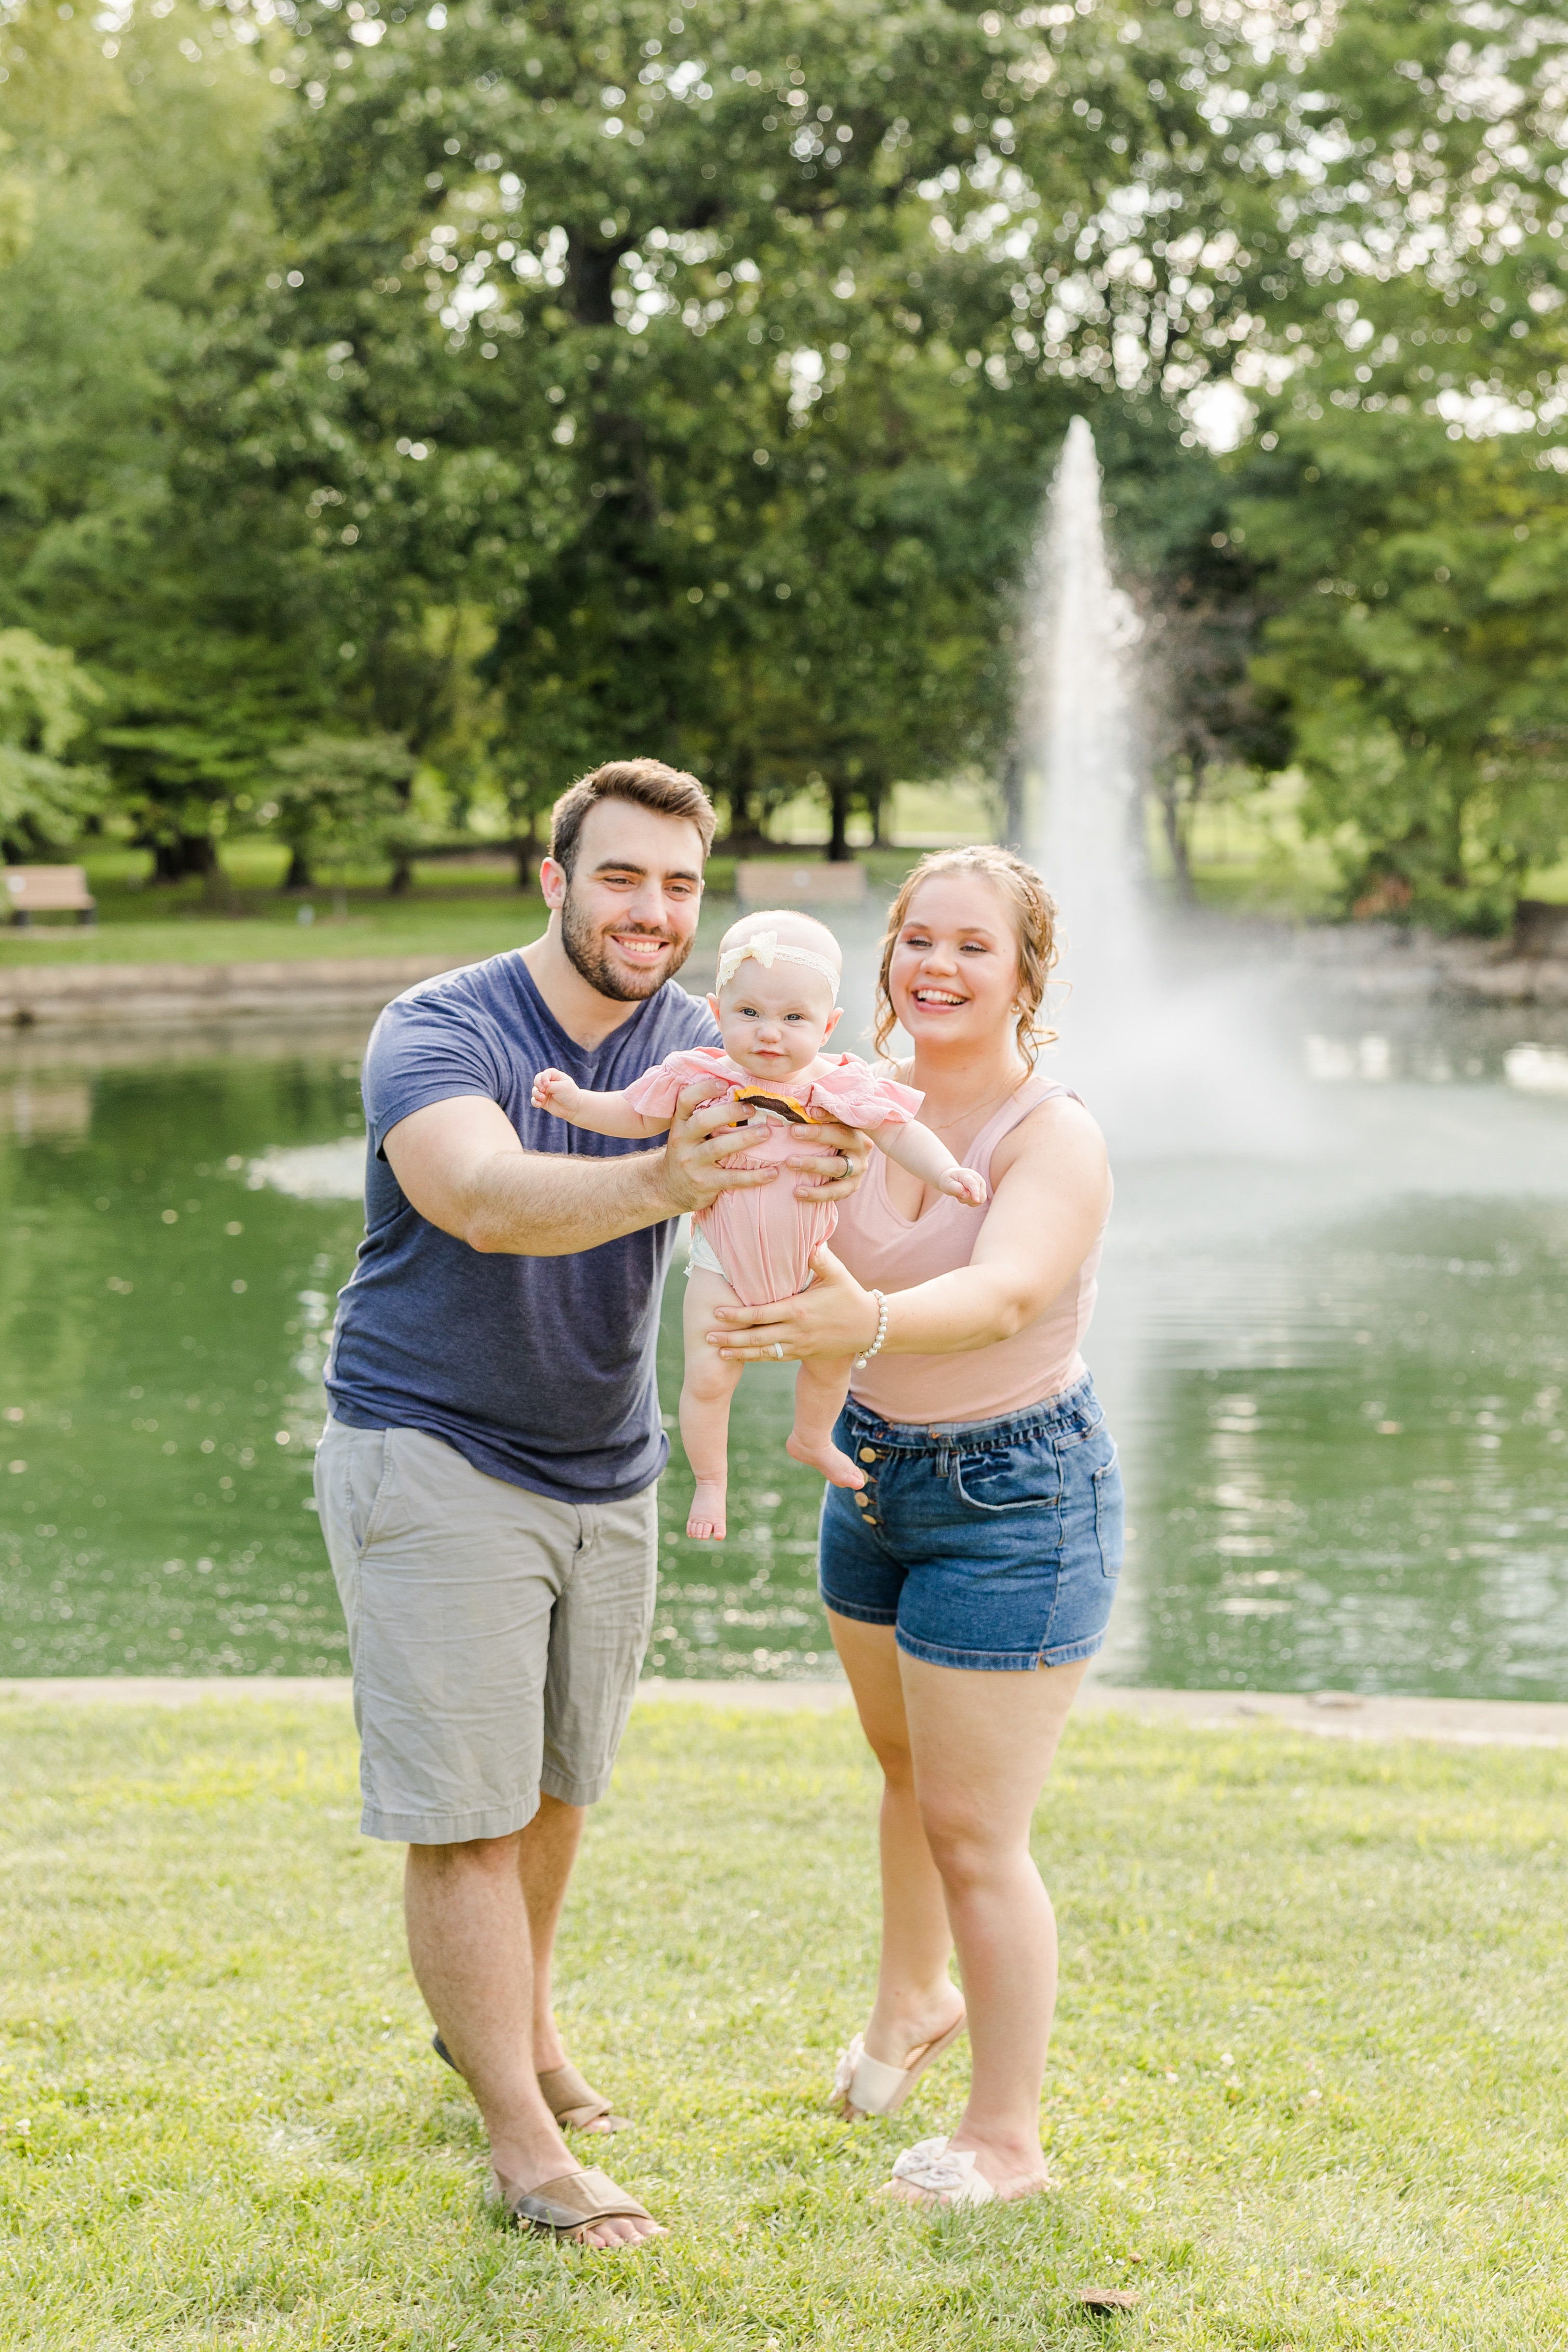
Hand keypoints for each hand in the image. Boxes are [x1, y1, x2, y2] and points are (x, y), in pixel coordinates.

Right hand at [531, 1068, 577, 1115]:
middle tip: (543, 1090)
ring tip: (542, 1098)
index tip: (547, 1084)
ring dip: (536, 1094)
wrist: (573, 1108)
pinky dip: (535, 1102)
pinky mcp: (542, 1101)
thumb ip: (550, 1085)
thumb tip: (539, 1088)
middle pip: (537, 1080)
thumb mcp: (561, 1087)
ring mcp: (545, 1092)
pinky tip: (539, 1104)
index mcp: (555, 1076)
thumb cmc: (569, 1095)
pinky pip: (534, 1100)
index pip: (545, 1073)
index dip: (544, 1078)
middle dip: (538, 1084)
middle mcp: (548, 1082)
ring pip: (535, 1090)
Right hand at [661, 1083, 778, 1216]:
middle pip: (703, 1121)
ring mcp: (693, 1163)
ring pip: (718, 1148)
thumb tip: (738, 1089)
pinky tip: (772, 1173)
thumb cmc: (689, 1152)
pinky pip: (731, 1178)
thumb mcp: (688, 1132)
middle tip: (753, 1108)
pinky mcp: (705, 1183)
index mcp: (680, 1123)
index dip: (703, 1089)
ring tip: (767, 1133)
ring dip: (745, 1139)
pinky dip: (753, 1176)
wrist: (669, 1188)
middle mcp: (683, 1141)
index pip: (685, 1100)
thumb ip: (706, 1114)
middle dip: (729, 1112)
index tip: (725, 1084)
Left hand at [706, 1247, 880, 1362]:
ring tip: (717, 1352)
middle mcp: (796, 1331)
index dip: (738, 1314)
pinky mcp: (802, 1354)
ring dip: (739, 1353)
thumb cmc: (850, 1296)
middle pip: (756, 1337)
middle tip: (706, 1335)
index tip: (718, 1312)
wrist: (868, 1328)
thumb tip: (811, 1242)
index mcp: (799, 1310)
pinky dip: (756, 1358)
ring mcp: (799, 1345)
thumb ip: (821, 1258)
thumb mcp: (838, 1275)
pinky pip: (775, 1358)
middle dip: (730, 1338)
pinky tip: (741, 1357)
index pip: (762, 1313)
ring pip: (763, 1352)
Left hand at [784, 1119, 871, 1201]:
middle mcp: (861, 1153)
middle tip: (789, 1159)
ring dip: (814, 1170)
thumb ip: (824, 1116)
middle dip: (814, 1158)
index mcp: (857, 1133)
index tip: (794, 1130)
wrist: (847, 1153)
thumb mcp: (832, 1123)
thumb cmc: (832, 1134)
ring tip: (791, 1169)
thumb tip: (811, 1110)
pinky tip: (798, 1193)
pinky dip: (816, 1194)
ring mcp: (858, 1172)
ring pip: (837, 1172)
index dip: (817, 1131)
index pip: (838, 1130)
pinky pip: (835, 1193)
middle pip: (839, 1155)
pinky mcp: (851, 1187)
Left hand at [937, 1164, 987, 1207]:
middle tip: (957, 1194)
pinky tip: (966, 1196)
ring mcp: (982, 1184)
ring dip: (968, 1201)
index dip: (975, 1193)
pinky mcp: (983, 1190)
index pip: (972, 1184)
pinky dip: (972, 1202)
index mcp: (967, 1174)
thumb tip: (966, 1194)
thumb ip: (956, 1188)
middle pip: (977, 1194)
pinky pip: (980, 1202)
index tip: (976, 1200)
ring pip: (980, 1199)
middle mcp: (977, 1178)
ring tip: (961, 1194)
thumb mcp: (947, 1184)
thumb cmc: (949, 1180)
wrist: (953, 1177)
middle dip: (965, 1199)